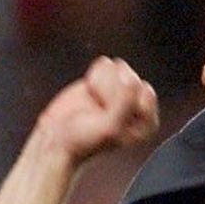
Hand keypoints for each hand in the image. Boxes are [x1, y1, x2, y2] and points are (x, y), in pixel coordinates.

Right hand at [36, 57, 158, 163]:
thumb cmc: (84, 139)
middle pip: (130, 78)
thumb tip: (130, 77)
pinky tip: (91, 93)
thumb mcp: (109, 128)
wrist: (57, 137)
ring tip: (94, 103)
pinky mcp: (109, 79)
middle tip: (98, 111)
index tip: (108, 117)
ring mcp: (124, 90)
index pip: (144, 91)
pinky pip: (105, 64)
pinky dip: (94, 76)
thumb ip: (125, 104)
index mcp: (147, 122)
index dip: (121, 101)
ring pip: (118, 68)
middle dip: (109, 92)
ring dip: (101, 84)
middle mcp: (140, 105)